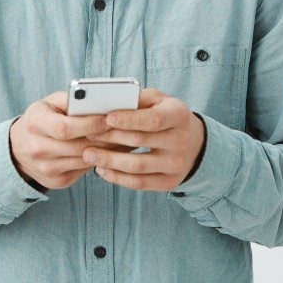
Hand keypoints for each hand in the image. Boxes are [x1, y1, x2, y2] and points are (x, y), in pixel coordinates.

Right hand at [9, 90, 137, 190]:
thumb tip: (99, 100)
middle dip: (104, 138)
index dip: (90, 124)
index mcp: (35, 123)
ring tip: (125, 140)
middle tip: (126, 130)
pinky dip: (100, 161)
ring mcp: (47, 168)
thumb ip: (72, 99)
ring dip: (107, 151)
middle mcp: (37, 149)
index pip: (65, 127)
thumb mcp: (50, 102)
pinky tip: (112, 152)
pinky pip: (84, 170)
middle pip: (77, 146)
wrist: (20, 148)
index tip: (110, 118)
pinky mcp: (57, 181)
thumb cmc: (42, 118)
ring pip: (84, 160)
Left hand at [80, 88, 205, 190]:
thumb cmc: (166, 115)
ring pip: (137, 166)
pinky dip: (117, 178)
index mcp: (179, 115)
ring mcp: (176, 165)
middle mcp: (181, 141)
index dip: (128, 120)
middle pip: (141, 142)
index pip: (152, 120)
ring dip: (109, 161)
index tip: (106, 118)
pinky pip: (139, 183)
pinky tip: (102, 169)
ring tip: (89, 155)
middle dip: (111, 138)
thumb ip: (137, 99)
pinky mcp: (170, 182)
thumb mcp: (158, 100)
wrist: (193, 143)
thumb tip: (107, 103)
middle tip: (88, 135)